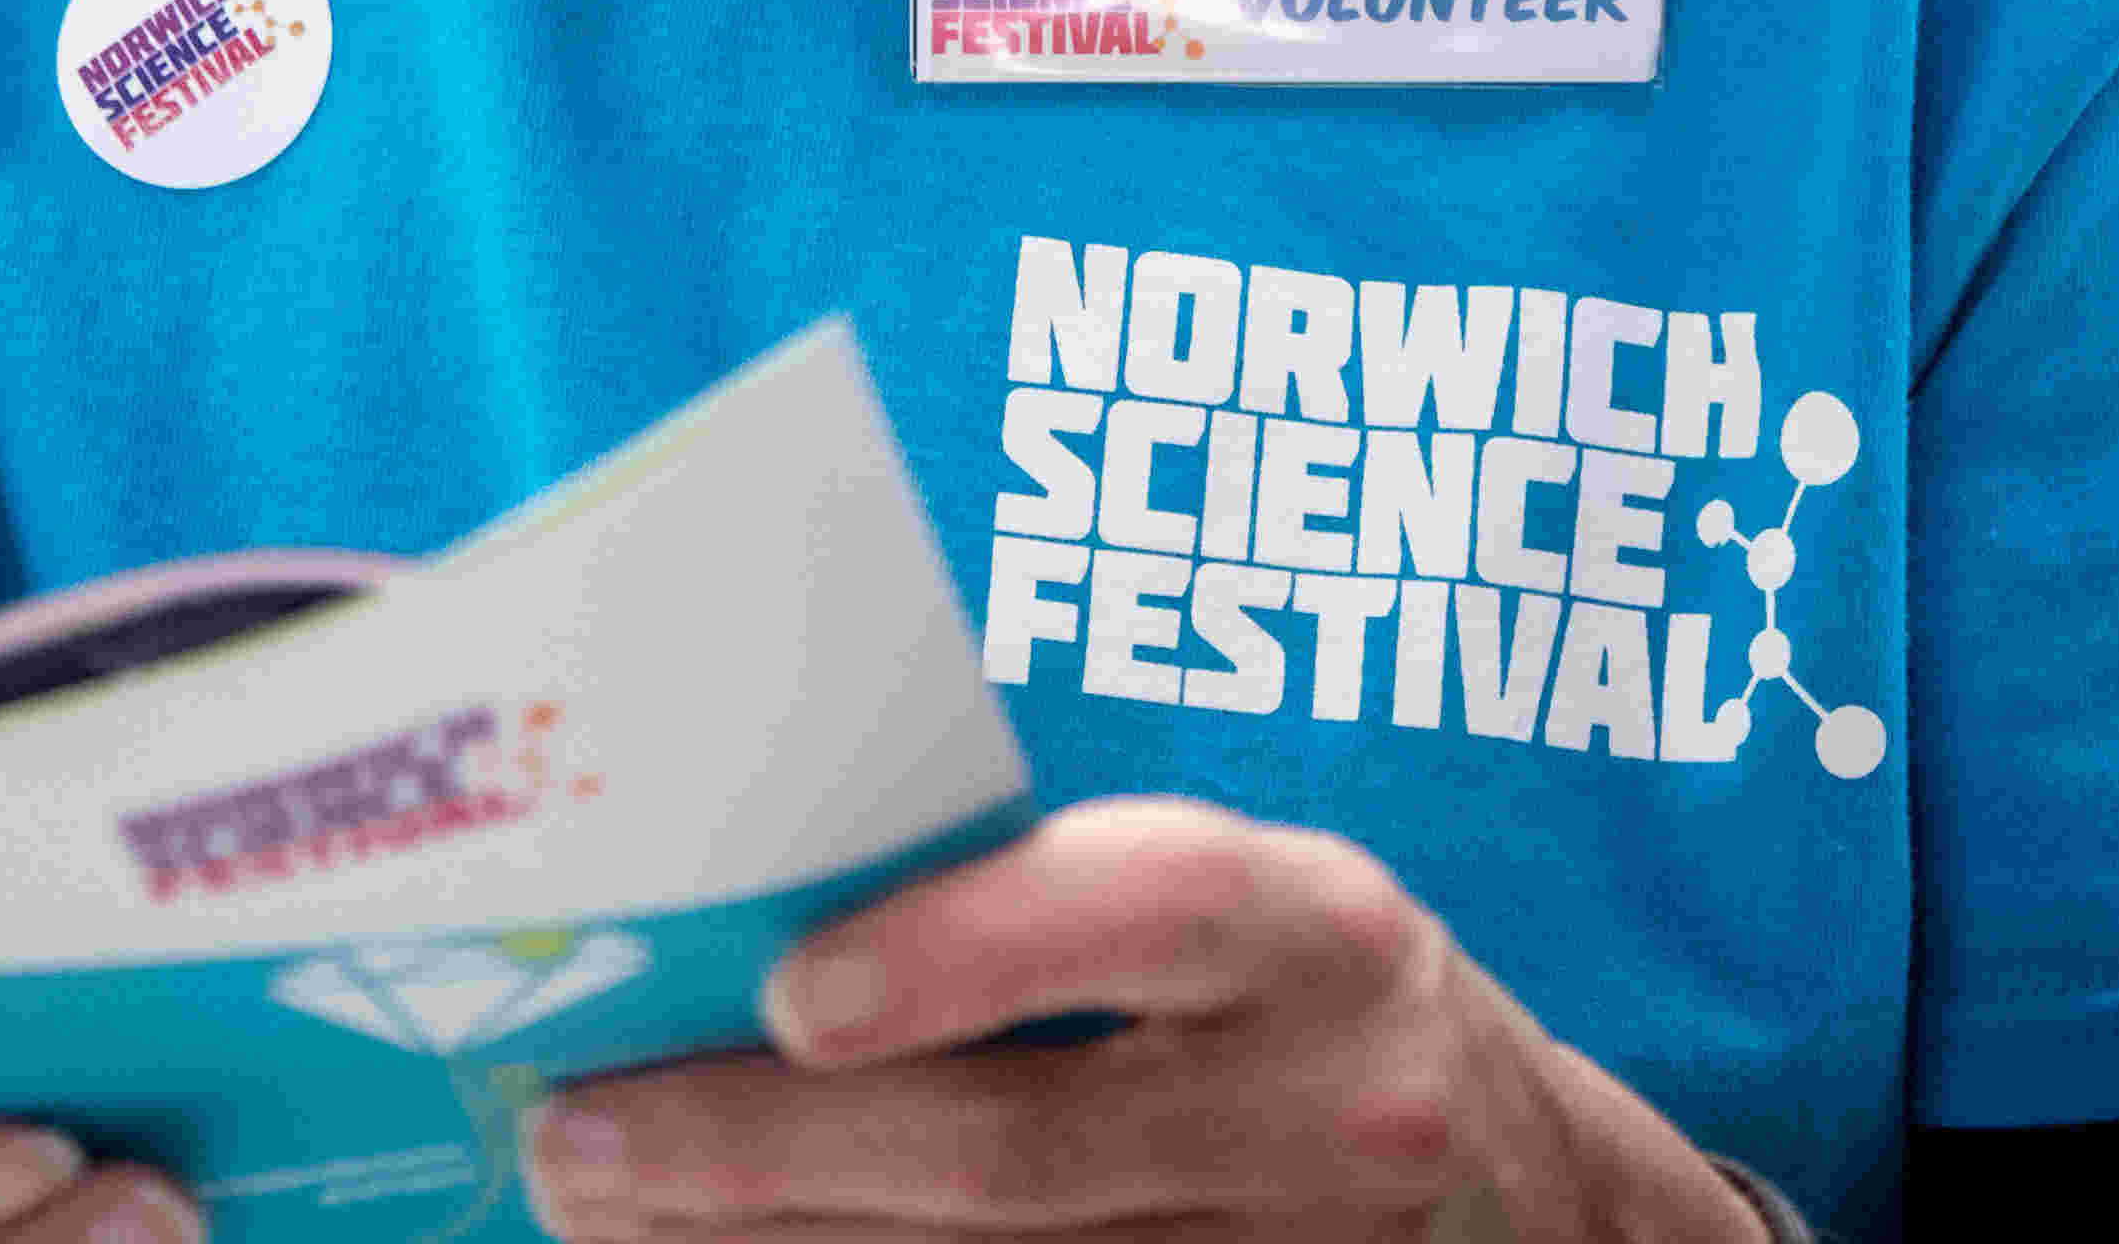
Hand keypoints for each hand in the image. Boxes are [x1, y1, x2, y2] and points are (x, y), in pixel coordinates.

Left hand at [517, 800, 1745, 1243]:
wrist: (1545, 1214)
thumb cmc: (1318, 1014)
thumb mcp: (1257, 917)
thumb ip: (1060, 906)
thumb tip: (754, 914)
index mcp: (1321, 931)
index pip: (1149, 907)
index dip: (969, 945)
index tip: (791, 986)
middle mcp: (1329, 1109)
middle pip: (1015, 1154)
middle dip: (763, 1150)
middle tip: (573, 1132)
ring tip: (601, 1210)